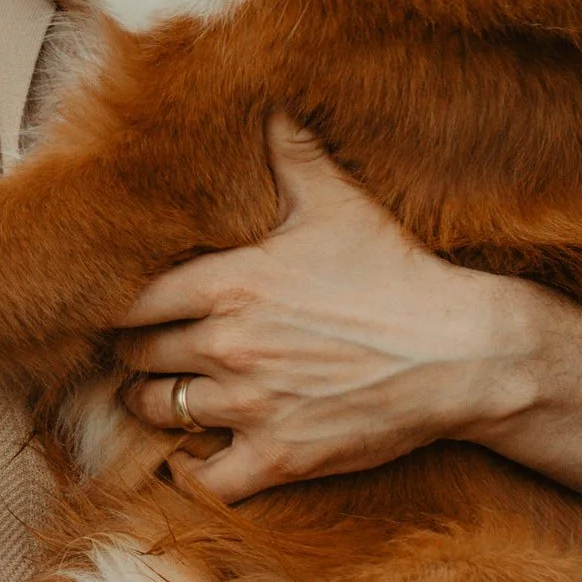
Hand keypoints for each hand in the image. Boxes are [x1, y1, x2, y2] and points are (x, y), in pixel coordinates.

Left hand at [114, 114, 540, 503]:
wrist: (462, 351)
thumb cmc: (396, 272)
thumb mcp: (339, 202)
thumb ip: (291, 153)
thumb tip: (268, 101)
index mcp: (230, 282)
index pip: (130, 297)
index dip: (118, 304)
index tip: (124, 306)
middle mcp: (227, 345)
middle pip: (135, 355)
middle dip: (135, 352)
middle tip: (144, 350)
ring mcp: (250, 405)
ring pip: (156, 410)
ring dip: (153, 403)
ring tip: (164, 394)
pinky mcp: (279, 456)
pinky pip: (204, 480)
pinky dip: (190, 473)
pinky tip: (193, 458)